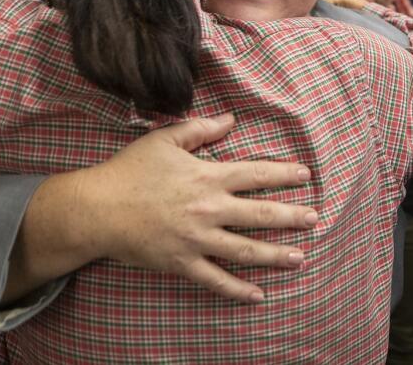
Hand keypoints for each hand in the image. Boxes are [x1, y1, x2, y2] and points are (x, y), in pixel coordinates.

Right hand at [75, 114, 317, 302]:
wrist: (97, 209)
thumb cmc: (130, 170)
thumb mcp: (165, 139)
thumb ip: (201, 128)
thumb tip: (231, 118)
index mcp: (207, 176)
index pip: (256, 174)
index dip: (284, 175)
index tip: (306, 176)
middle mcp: (209, 208)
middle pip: (261, 214)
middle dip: (292, 217)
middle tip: (315, 219)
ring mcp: (197, 239)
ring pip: (246, 250)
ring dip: (276, 254)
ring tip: (300, 257)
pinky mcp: (183, 262)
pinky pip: (216, 280)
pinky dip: (239, 289)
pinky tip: (259, 294)